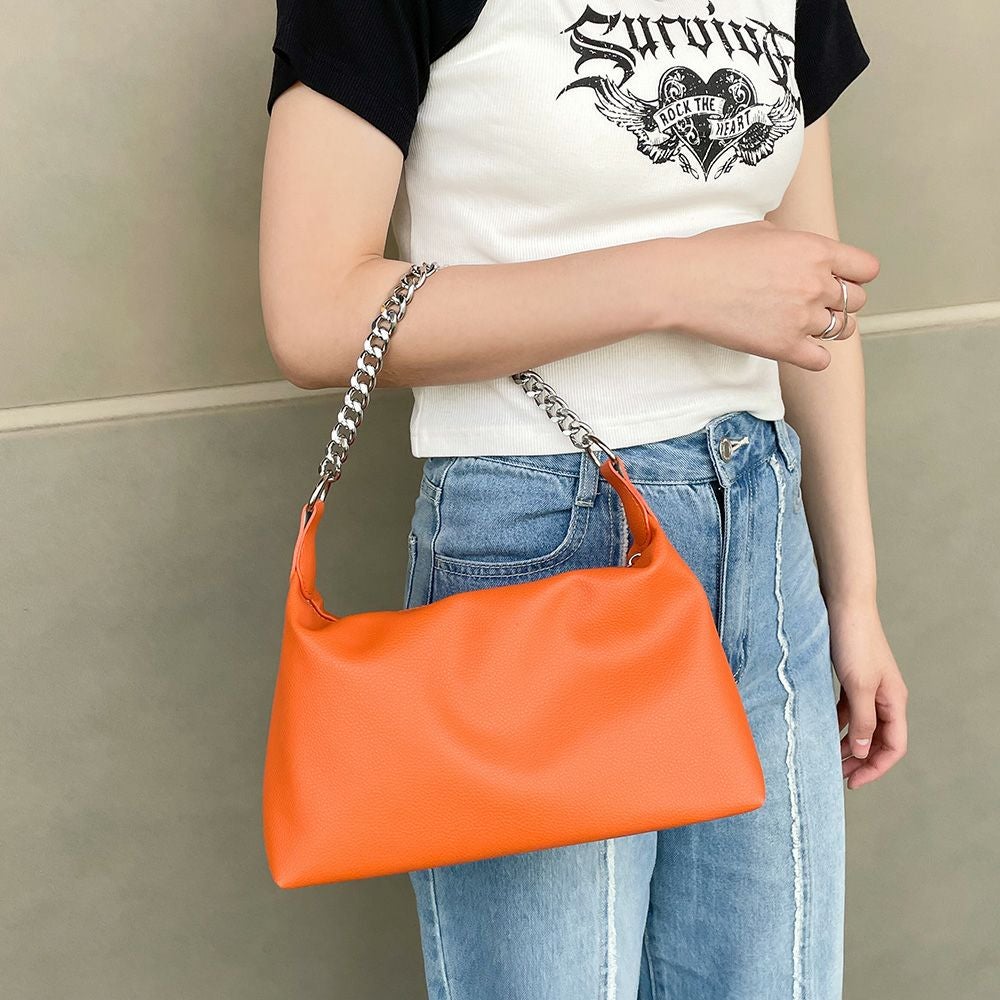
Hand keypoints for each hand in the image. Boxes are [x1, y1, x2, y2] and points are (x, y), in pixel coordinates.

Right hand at [672, 220, 880, 371]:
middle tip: (815, 304)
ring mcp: (802, 317)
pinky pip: (822, 360)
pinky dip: (814, 356)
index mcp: (815, 250)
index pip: (866, 269)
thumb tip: (801, 254)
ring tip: (804, 325)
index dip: (855, 275)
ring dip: (828, 328)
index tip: (840, 281)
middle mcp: (816, 284)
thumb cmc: (714, 252)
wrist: (684, 283)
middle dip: (840, 302)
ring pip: (843, 330)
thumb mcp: (763, 231)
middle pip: (857, 301)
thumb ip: (794, 244)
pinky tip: (798, 348)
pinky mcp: (784, 346)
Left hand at [827, 600, 908, 788]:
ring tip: (828, 757)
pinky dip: (838, 722)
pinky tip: (823, 729)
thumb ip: (863, 720)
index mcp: (894, 700)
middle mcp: (885, 696)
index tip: (853, 782)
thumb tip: (864, 752)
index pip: (893, 746)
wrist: (844, 605)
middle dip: (860, 760)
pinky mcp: (852, 677)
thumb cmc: (854, 641)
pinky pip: (848, 709)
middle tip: (838, 776)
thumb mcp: (859, 685)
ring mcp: (869, 686)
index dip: (876, 768)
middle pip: (878, 739)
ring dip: (848, 742)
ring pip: (862, 725)